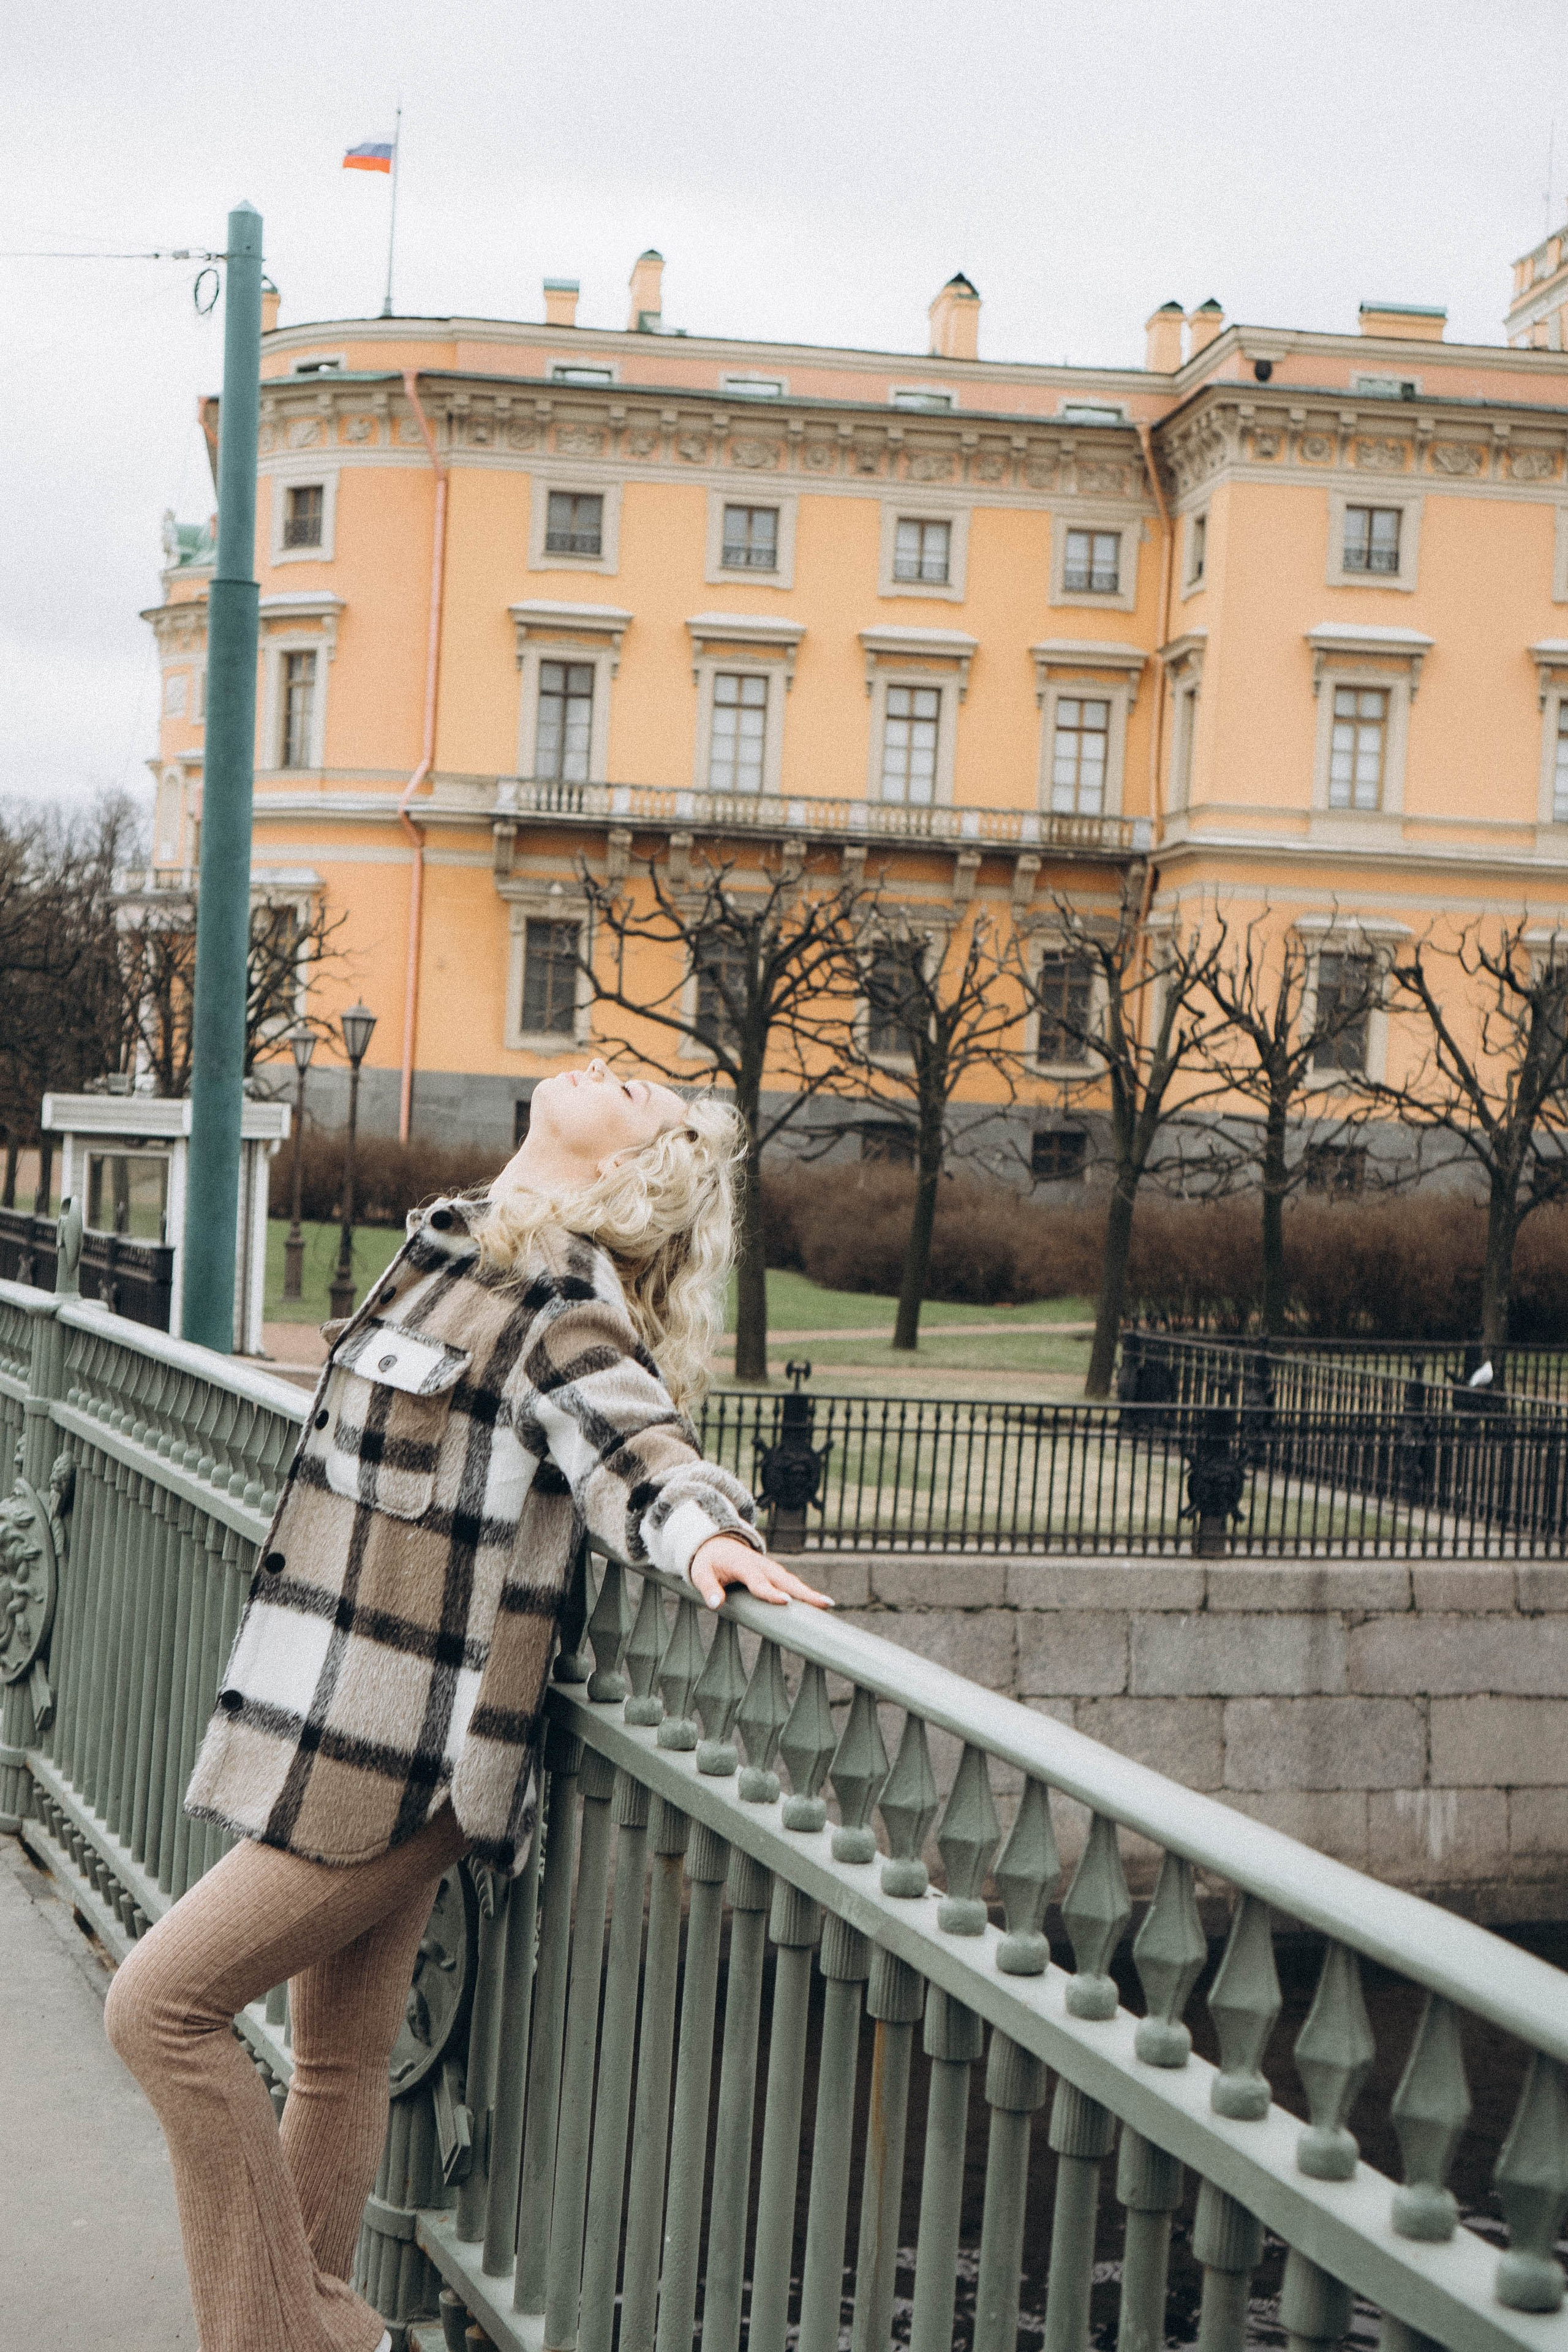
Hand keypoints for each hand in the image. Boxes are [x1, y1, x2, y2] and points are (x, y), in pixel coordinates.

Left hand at [688, 1533, 834, 1611]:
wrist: (717, 1542)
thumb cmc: (708, 1561)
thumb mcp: (700, 1573)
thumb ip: (707, 1588)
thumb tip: (715, 1604)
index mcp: (743, 1565)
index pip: (758, 1582)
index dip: (771, 1592)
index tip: (786, 1602)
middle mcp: (761, 1565)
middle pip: (785, 1580)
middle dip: (805, 1592)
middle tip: (824, 1604)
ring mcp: (770, 1568)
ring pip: (792, 1581)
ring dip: (809, 1592)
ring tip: (827, 1605)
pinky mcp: (774, 1572)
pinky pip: (791, 1582)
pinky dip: (805, 1591)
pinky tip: (818, 1603)